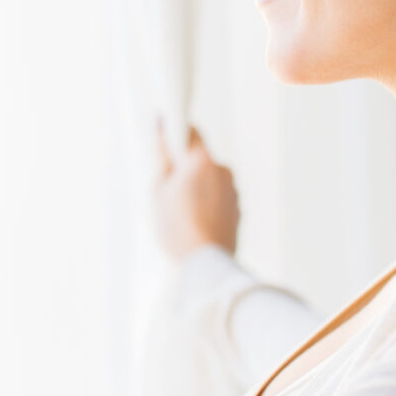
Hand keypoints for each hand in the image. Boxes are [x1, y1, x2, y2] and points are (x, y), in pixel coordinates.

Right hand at [154, 118, 238, 260]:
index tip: (164, 140)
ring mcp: (233, 191)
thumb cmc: (178, 228)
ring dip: (196, 187)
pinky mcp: (237, 209)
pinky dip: (206, 203)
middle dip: (183, 168)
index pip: (190, 131)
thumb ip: (162, 157)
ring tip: (180, 212)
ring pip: (209, 179)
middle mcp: (222, 171)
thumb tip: (162, 132)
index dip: (175, 134)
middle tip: (166, 189)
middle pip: (199, 158)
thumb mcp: (159, 190)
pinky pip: (218, 197)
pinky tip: (194, 221)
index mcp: (202, 161)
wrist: (205, 263)